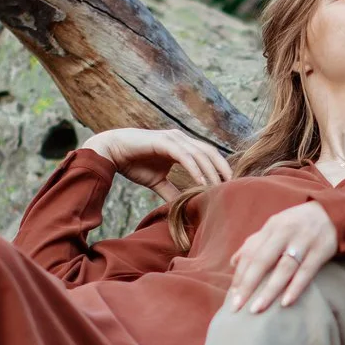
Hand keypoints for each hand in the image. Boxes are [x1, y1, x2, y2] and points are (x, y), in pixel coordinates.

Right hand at [80, 128, 233, 202]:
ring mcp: (173, 138)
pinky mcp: (164, 142)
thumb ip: (171, 191)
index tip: (229, 186)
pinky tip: (202, 182)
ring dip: (211, 171)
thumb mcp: (157, 182)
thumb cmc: (133, 163)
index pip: (208, 155)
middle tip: (233, 186)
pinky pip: (185, 156)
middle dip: (223, 169)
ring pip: (200, 154)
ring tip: (219, 188)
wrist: (111, 152)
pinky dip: (195, 169)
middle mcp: (180, 139)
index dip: (220, 169)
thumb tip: (181, 206)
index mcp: (182, 145)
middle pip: (210, 152)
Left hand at [226, 202, 338, 313]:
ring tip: (257, 309)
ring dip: (269, 290)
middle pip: (262, 260)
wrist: (333, 212)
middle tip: (237, 306)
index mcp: (271, 227)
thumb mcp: (276, 225)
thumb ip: (255, 242)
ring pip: (283, 268)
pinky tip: (285, 303)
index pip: (251, 252)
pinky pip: (306, 272)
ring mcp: (304, 242)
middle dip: (248, 284)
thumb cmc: (298, 223)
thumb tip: (233, 262)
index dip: (240, 274)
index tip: (232, 296)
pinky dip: (296, 287)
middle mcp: (285, 233)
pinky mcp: (321, 251)